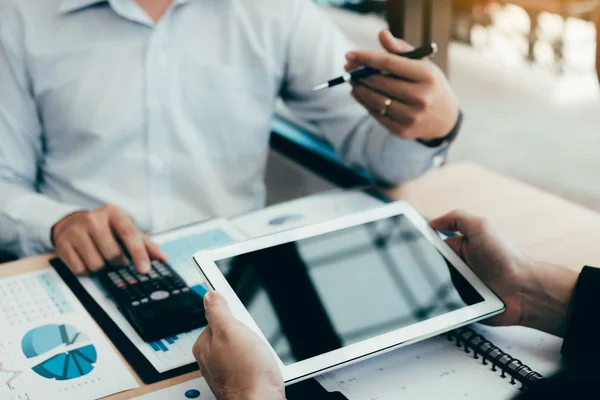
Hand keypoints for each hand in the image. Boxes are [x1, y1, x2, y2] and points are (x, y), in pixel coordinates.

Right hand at [51, 205, 166, 274]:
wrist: (72, 223)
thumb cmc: (105, 229)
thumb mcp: (125, 230)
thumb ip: (145, 244)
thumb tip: (163, 258)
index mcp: (113, 213)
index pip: (129, 234)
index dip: (138, 253)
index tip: (145, 269)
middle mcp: (93, 219)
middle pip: (113, 254)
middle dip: (118, 263)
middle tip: (117, 261)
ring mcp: (76, 230)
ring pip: (96, 264)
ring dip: (101, 268)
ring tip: (100, 258)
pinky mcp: (62, 244)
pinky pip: (79, 269)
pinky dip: (86, 270)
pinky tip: (86, 260)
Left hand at [193, 291, 284, 399]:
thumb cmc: (246, 373)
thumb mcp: (230, 331)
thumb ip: (217, 311)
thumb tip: (210, 296)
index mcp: (204, 345)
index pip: (216, 318)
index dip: (232, 316)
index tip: (241, 318)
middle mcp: (211, 360)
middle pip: (231, 333)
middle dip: (246, 333)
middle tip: (252, 340)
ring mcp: (226, 371)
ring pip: (243, 347)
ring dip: (255, 348)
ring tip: (259, 354)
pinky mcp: (241, 380)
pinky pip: (251, 362)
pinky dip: (259, 361)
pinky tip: (262, 365)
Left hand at [345, 30, 458, 142]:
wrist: (445, 118)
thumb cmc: (429, 84)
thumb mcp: (422, 64)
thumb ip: (401, 49)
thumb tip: (381, 34)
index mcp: (427, 76)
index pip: (390, 63)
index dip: (367, 58)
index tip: (350, 54)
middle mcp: (421, 97)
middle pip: (380, 82)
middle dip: (360, 74)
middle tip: (348, 68)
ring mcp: (411, 116)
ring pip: (376, 100)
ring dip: (359, 89)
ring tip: (352, 81)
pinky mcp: (402, 130)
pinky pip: (377, 115)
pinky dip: (364, 103)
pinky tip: (358, 94)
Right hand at [429, 210, 577, 336]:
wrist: (522, 290)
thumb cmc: (505, 257)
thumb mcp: (481, 226)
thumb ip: (456, 218)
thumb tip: (432, 222)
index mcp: (461, 245)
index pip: (434, 244)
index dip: (423, 244)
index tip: (412, 245)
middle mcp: (459, 264)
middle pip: (431, 265)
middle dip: (427, 266)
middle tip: (424, 267)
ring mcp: (461, 284)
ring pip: (435, 284)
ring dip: (434, 284)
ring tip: (441, 285)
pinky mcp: (462, 302)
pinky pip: (444, 301)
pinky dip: (442, 300)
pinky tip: (446, 299)